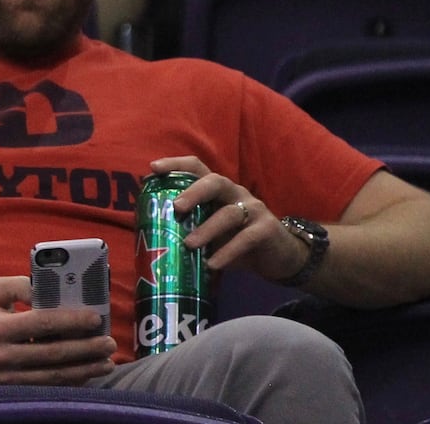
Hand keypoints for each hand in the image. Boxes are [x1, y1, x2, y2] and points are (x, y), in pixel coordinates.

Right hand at [0, 276, 115, 384]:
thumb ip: (17, 286)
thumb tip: (47, 288)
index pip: (42, 324)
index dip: (72, 321)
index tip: (95, 318)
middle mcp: (4, 355)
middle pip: (53, 354)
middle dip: (86, 349)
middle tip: (109, 343)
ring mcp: (9, 377)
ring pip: (54, 375)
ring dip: (85, 370)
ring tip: (107, 363)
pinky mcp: (13, 390)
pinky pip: (47, 387)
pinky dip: (71, 382)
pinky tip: (88, 374)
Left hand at [151, 156, 308, 282]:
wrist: (279, 256)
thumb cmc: (236, 240)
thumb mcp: (211, 231)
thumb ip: (190, 227)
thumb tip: (151, 236)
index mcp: (218, 190)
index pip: (197, 167)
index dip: (176, 164)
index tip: (153, 168)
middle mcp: (235, 193)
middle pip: (215, 182)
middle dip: (193, 192)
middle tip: (176, 207)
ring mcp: (253, 209)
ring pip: (228, 213)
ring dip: (207, 229)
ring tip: (189, 245)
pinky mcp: (266, 229)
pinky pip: (246, 238)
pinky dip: (227, 251)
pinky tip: (212, 264)